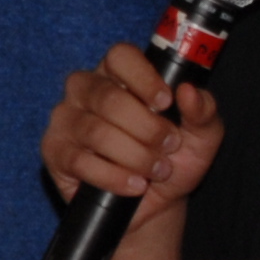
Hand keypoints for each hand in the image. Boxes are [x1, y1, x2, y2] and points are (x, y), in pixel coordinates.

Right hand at [40, 45, 224, 259]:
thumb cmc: (175, 158)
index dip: (143, 77)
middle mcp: (86, 89)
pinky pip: (80, 161)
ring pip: (95, 132)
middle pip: (108, 96)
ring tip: (157, 170)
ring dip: (134, 156)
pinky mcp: (55, 151)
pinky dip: (114, 177)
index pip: (120, 55)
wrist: (156, 204)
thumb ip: (203, 111)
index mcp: (120, 73)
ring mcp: (66, 119)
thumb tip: (188, 91)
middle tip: (169, 146)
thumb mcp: (202, 136)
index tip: (166, 103)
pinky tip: (135, 185)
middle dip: (146, 127)